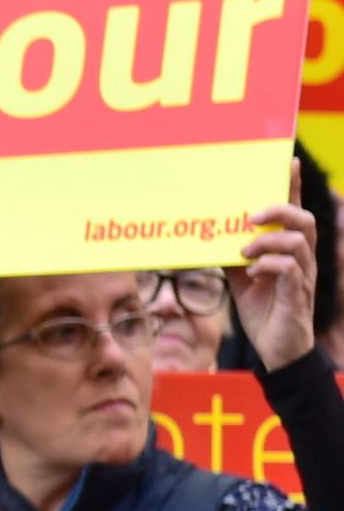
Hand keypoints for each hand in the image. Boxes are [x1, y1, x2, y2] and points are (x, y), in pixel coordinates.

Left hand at [230, 161, 318, 371]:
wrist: (275, 349)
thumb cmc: (261, 308)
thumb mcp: (239, 276)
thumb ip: (229, 253)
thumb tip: (207, 232)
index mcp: (288, 250)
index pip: (294, 212)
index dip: (294, 187)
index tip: (289, 161)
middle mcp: (301, 259)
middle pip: (304, 220)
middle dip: (278, 211)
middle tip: (249, 218)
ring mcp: (302, 276)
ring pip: (298, 242)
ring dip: (268, 241)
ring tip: (245, 252)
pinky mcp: (297, 296)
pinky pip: (291, 271)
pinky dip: (270, 266)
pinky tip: (254, 273)